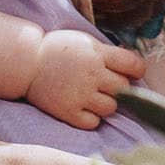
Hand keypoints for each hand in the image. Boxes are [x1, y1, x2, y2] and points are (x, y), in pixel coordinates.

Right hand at [26, 29, 146, 129]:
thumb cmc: (58, 49)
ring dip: (106, 104)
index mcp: (98, 54)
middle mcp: (92, 75)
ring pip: (111, 108)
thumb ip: (107, 53)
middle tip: (107, 85)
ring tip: (94, 97)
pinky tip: (84, 108)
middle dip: (119, 87)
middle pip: (124, 88)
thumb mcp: (86, 42)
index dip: (137, 70)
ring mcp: (80, 95)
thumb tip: (131, 66)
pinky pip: (93, 123)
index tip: (133, 73)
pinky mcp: (68, 111)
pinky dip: (91, 118)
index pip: (133, 65)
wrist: (28, 63)